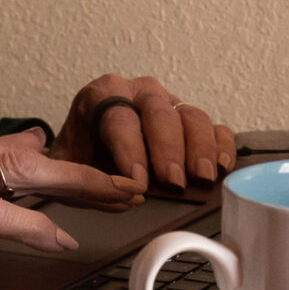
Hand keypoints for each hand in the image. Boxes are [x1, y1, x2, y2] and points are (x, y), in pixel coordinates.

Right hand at [0, 114, 143, 289]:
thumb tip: (27, 149)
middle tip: (126, 180)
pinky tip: (61, 240)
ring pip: (17, 173)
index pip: (5, 142)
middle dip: (80, 167)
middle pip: (22, 151)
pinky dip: (33, 227)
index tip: (95, 168)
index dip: (56, 159)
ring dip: (74, 188)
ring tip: (114, 199)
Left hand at [56, 73, 237, 189]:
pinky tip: (222, 166)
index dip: (131, 151)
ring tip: (202, 177)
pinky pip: (212, 124)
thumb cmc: (79, 153)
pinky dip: (221, 144)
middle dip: (168, 149)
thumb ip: (84, 181)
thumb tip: (125, 198)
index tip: (139, 183)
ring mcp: (167, 100)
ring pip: (190, 115)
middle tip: (174, 181)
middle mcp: (137, 91)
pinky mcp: (189, 115)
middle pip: (159, 112)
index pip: (119, 120)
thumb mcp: (66, 165)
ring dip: (199, 148)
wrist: (87, 141)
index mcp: (100, 96)